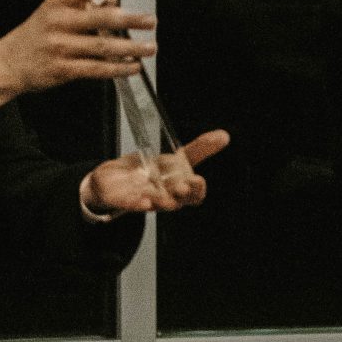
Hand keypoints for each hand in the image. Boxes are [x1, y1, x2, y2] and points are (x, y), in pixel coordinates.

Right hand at [0, 0, 154, 119]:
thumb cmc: (36, 36)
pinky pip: (98, 68)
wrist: (7, 64)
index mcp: (56, 4)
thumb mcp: (53, 13)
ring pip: (103, 46)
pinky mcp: (63, 69)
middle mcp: (58, 23)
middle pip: (101, 18)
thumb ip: (83, 6)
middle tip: (150, 21)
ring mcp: (60, 47)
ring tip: (149, 47)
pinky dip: (119, 68)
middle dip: (131, 19)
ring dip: (132, 47)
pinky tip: (133, 66)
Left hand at [82, 129, 228, 215]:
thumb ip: (199, 149)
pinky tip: (141, 199)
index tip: (196, 180)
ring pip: (157, 204)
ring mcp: (146, 201)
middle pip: (178, 202)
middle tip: (180, 186)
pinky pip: (132, 205)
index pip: (195, 195)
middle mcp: (166, 198)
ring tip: (156, 190)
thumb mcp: (176, 159)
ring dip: (159, 199)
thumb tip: (224, 135)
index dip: (197, 189)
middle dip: (180, 194)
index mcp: (180, 189)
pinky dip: (137, 203)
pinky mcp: (125, 201)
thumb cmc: (151, 172)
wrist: (117, 180)